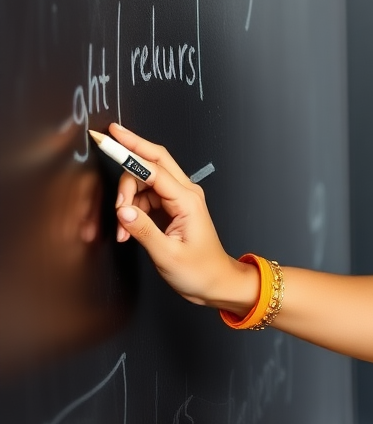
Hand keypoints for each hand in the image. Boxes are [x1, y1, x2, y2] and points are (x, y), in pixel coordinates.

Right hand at [110, 123, 257, 312]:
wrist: (214, 282)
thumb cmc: (198, 270)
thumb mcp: (167, 254)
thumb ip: (143, 230)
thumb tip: (123, 211)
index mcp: (187, 199)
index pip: (154, 168)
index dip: (130, 152)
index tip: (110, 141)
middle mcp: (185, 193)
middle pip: (154, 161)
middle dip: (130, 149)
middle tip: (106, 141)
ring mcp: (179, 198)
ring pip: (145, 181)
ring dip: (126, 199)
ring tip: (122, 228)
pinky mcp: (172, 207)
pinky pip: (146, 198)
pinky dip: (131, 210)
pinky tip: (126, 231)